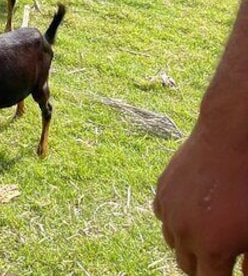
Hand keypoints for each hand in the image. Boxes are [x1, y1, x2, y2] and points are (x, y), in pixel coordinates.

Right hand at [153, 121, 247, 274]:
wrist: (230, 139)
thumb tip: (245, 273)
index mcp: (212, 248)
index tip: (224, 269)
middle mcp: (185, 233)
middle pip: (187, 266)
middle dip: (202, 267)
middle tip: (219, 259)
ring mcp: (169, 210)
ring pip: (172, 241)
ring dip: (187, 244)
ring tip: (207, 234)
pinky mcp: (162, 190)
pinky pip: (163, 215)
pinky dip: (174, 219)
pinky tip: (192, 211)